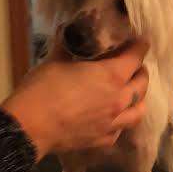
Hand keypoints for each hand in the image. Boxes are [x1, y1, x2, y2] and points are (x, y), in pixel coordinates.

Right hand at [1, 40, 148, 159]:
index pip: (135, 57)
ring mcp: (114, 123)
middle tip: (133, 66)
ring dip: (138, 99)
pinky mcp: (104, 140)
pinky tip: (113, 117)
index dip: (139, 47)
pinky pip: (121, 129)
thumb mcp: (54, 60)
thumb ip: (66, 46)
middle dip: (140, 72)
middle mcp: (119, 99)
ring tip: (131, 94)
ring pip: (139, 110)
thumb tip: (66, 31)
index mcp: (111, 75)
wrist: (29, 128)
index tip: (139, 43)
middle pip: (142, 84)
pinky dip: (121, 120)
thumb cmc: (42, 89)